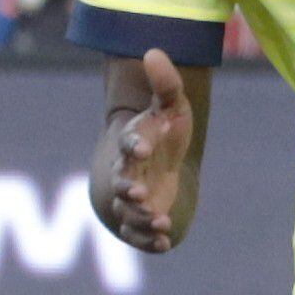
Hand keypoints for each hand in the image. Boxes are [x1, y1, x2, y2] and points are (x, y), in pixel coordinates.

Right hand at [100, 50, 193, 253]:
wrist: (161, 157)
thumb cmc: (165, 130)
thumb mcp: (173, 105)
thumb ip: (165, 82)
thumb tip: (153, 50)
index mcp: (135, 144)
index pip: (130, 144)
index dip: (134, 145)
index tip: (143, 147)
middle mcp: (128, 172)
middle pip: (122, 182)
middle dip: (129, 189)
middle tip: (140, 192)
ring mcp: (133, 196)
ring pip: (129, 211)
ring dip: (141, 218)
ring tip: (160, 222)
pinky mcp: (141, 216)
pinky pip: (139, 232)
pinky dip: (148, 240)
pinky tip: (165, 244)